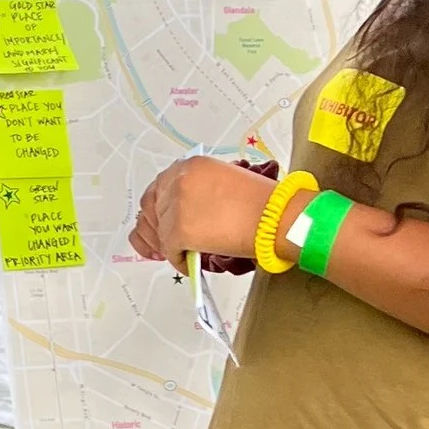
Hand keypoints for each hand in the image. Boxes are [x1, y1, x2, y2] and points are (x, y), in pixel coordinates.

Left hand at [130, 157, 272, 267]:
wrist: (276, 217)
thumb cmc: (263, 202)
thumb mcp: (224, 181)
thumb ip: (199, 190)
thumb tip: (187, 211)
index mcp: (191, 166)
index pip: (158, 187)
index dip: (156, 209)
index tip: (157, 222)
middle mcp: (179, 181)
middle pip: (153, 210)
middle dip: (156, 229)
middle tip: (161, 244)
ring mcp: (176, 206)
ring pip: (160, 232)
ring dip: (169, 245)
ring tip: (182, 254)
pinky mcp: (179, 231)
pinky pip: (170, 251)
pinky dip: (178, 260)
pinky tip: (190, 263)